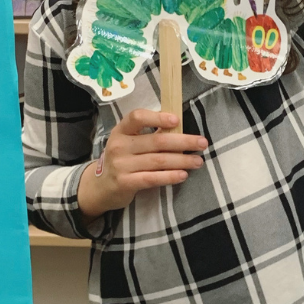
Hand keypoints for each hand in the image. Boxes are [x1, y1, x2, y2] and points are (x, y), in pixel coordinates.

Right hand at [77, 109, 207, 221]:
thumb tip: (180, 128)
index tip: (177, 120)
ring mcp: (121, 165)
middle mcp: (119, 146)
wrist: (100, 186)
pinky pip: (152, 178)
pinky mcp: (125, 183)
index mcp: (121, 131)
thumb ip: (149, 135)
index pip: (137, 117)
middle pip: (156, 141)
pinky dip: (170, 176)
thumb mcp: (129, 142)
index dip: (157, 117)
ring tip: (198, 161)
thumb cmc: (122, 159)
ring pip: (158, 161)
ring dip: (182, 161)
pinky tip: (183, 175)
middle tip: (202, 143)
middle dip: (183, 142)